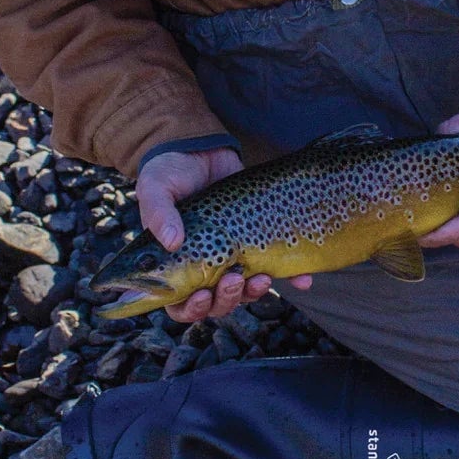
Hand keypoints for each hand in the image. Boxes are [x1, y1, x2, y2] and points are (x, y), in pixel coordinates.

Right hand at [134, 146, 312, 323]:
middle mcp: (203, 268)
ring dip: (254, 292)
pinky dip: (290, 278)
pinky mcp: (256, 243)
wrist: (201, 150)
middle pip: (216, 304)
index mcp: (173, 265)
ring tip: (262, 278)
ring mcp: (231, 258)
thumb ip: (158, 213)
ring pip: (244, 292)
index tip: (203, 294)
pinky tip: (303, 279)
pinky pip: (274, 268)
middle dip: (228, 299)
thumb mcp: (155, 188)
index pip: (179, 304)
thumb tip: (171, 241)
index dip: (191, 309)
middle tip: (235, 278)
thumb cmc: (169, 172)